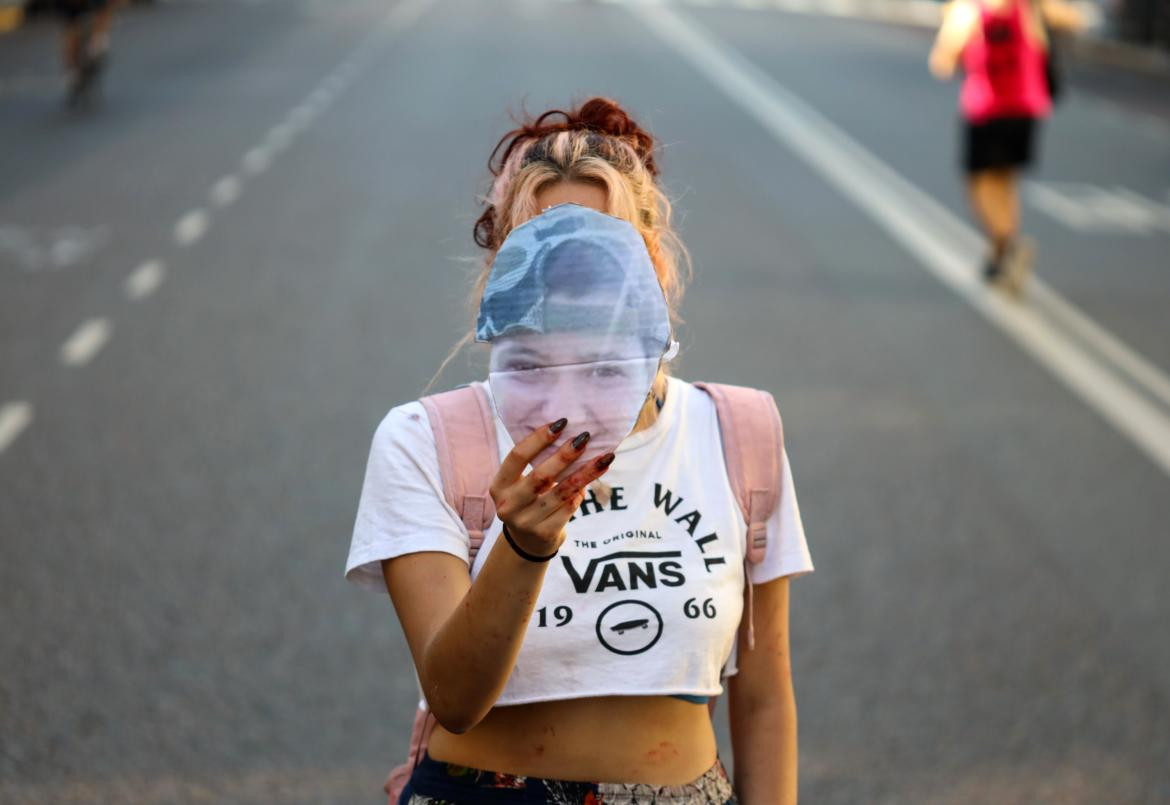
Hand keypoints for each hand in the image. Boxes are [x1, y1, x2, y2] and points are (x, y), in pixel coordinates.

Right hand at [489, 419, 614, 557]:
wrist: (527, 543)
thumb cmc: (528, 502)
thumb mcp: (521, 485)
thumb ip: (537, 465)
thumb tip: (571, 436)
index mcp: (499, 486)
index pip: (517, 456)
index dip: (538, 438)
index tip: (561, 423)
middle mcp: (508, 505)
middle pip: (540, 475)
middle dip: (565, 455)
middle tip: (584, 438)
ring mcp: (525, 522)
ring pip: (561, 492)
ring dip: (585, 472)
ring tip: (603, 458)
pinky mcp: (544, 533)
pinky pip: (569, 507)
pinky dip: (580, 493)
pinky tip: (590, 481)